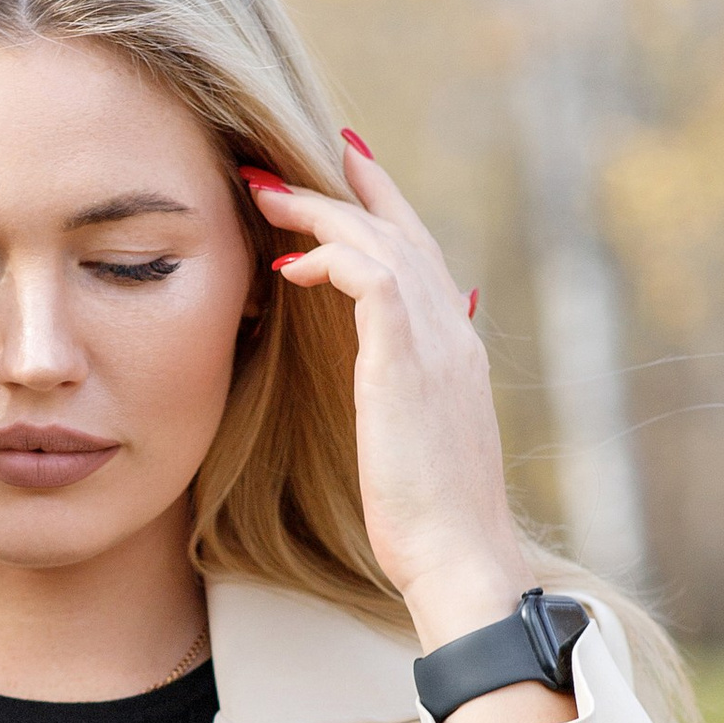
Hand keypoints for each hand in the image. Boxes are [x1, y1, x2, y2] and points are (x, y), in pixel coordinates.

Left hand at [244, 131, 541, 662]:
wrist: (460, 556)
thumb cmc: (430, 520)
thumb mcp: (416, 444)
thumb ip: (404, 397)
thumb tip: (383, 378)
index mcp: (455, 349)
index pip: (421, 255)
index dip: (381, 207)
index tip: (341, 171)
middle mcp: (453, 333)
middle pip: (402, 229)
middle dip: (342, 189)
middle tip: (280, 166)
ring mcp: (438, 342)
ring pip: (381, 239)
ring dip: (318, 211)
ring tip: (263, 193)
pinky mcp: (408, 361)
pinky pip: (373, 276)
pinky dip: (330, 256)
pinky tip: (288, 265)